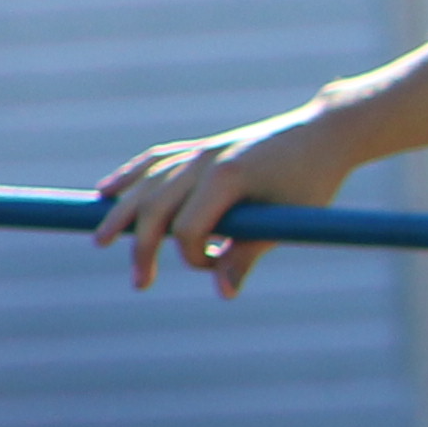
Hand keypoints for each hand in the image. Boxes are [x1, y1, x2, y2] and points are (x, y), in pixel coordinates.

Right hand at [94, 108, 355, 296]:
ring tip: (101, 240)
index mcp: (227, 176)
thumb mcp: (288, 220)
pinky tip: (108, 191)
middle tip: (141, 283)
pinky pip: (158, 160)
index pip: (187, 228)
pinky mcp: (204, 146)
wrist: (326, 132)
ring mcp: (202, 150)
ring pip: (148, 182)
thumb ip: (249, 254)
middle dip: (142, 248)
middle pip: (156, 207)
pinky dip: (132, 176)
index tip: (215, 267)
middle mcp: (205, 160)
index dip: (194, 257)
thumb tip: (224, 293)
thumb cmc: (313, 180)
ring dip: (123, 213)